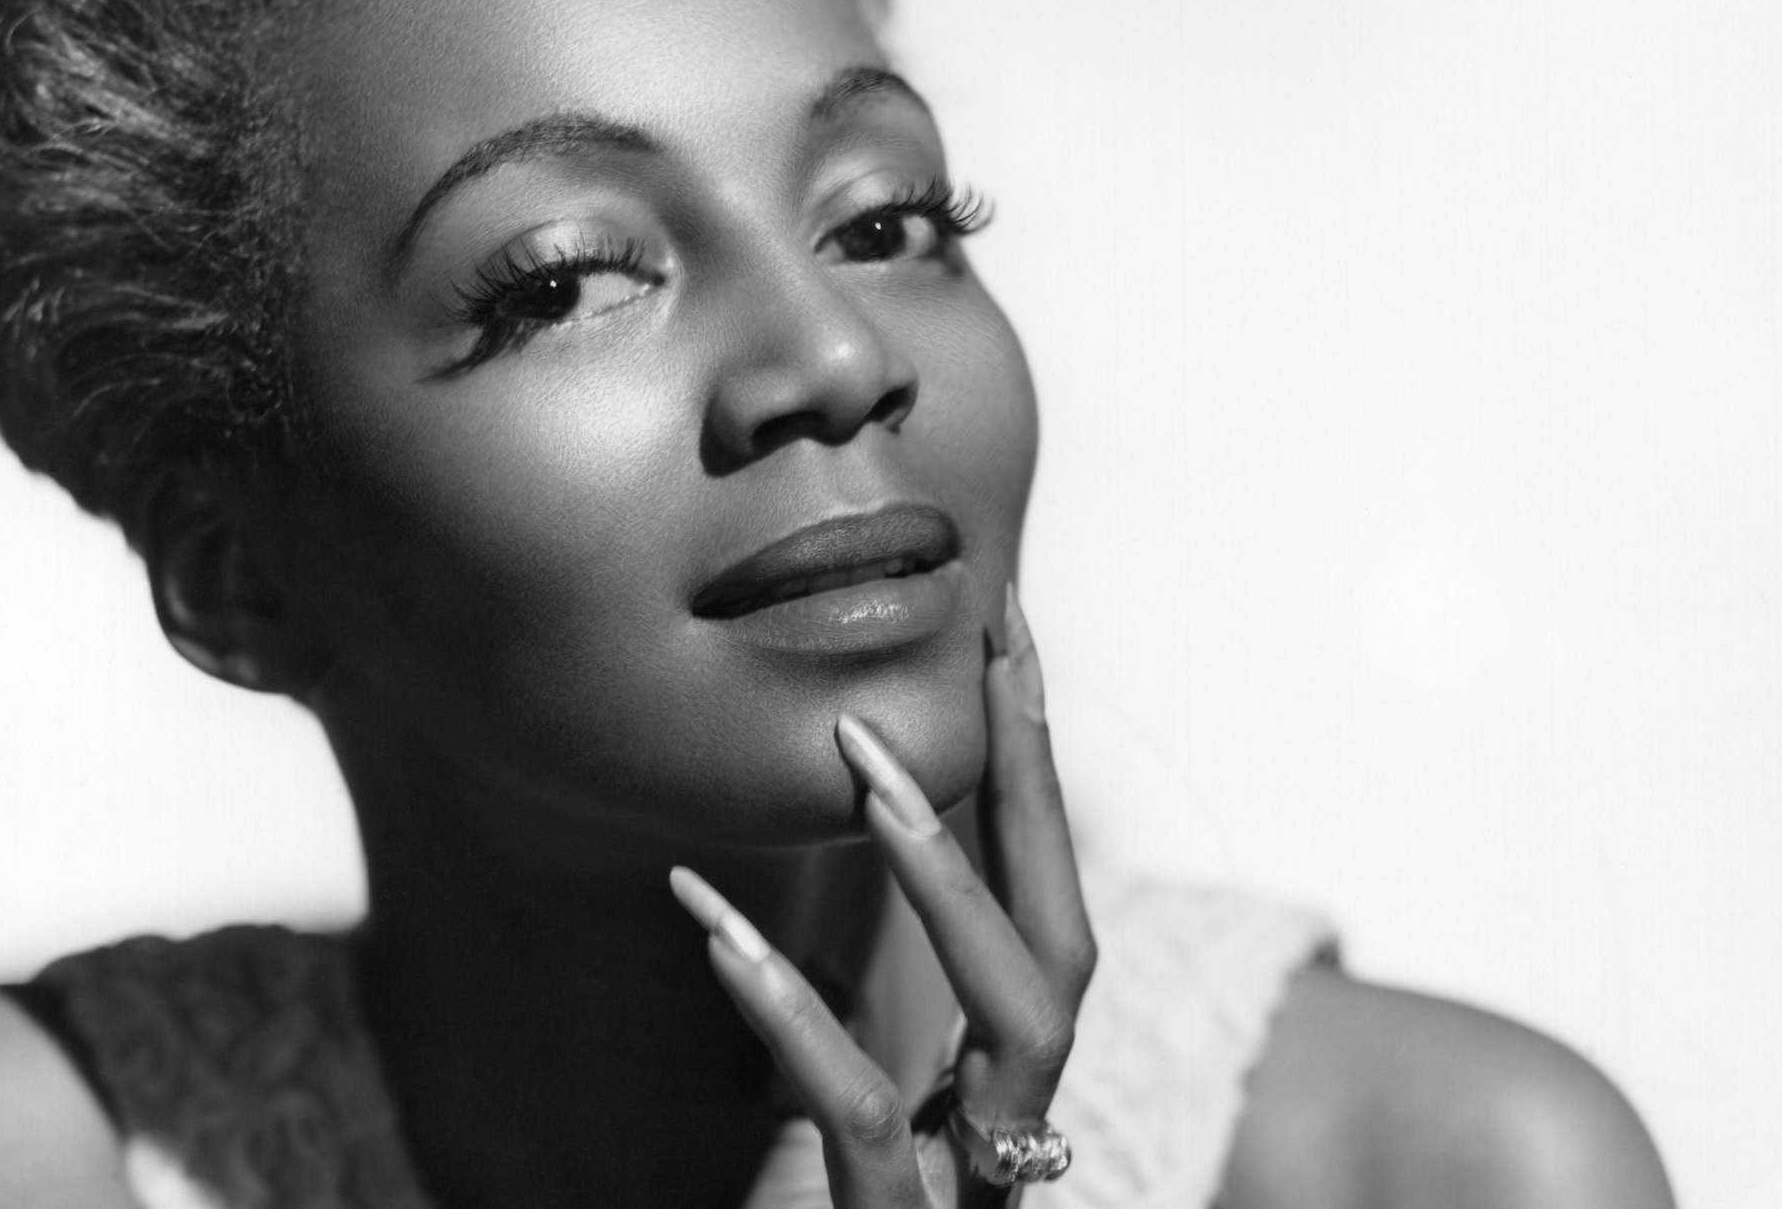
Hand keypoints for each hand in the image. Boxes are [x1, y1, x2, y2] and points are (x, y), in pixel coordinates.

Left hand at [671, 586, 1094, 1206]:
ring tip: (860, 759)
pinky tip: (714, 930)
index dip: (1036, 773)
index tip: (1012, 630)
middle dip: (1037, 783)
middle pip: (1067, 943)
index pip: (1044, 912)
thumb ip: (834, 1029)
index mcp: (991, 1098)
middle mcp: (1009, 1141)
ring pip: (1018, 1022)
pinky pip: (864, 1126)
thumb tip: (781, 894)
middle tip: (991, 634)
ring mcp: (969, 1199)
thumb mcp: (822, 1131)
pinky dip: (795, 1017)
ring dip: (942, 874)